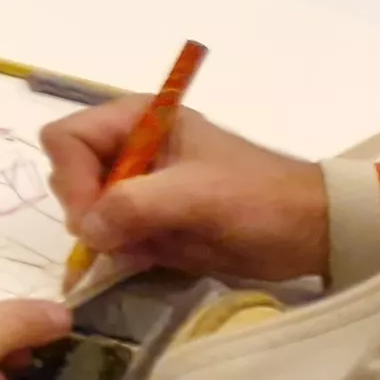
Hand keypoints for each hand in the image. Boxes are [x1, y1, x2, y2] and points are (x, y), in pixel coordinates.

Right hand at [42, 100, 327, 284]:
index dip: (73, 178)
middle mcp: (129, 147)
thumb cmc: (258, 198)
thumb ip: (133, 205)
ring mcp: (138, 186)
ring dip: (104, 236)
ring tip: (139, 250)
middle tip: (117, 238)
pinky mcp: (149, 221)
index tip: (96, 218)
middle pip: (68, 175)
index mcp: (136, 120)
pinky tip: (142, 260)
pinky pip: (109, 237)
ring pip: (85, 211)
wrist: (313, 232)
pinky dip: (116, 254)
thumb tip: (86, 231)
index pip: (66, 139)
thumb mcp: (197, 194)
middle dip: (87, 210)